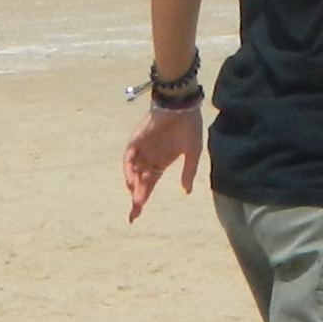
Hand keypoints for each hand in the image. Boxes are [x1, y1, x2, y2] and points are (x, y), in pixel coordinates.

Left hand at [122, 102, 202, 220]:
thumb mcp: (193, 152)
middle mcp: (149, 158)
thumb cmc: (190, 126)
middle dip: (136, 199)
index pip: (149, 185)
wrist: (182, 105)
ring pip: (132, 172)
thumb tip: (186, 192)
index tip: (137, 216)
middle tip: (133, 216)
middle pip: (139, 183)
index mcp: (161, 162)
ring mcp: (141, 149)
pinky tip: (131, 180)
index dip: (143, 199)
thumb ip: (188, 172)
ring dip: (133, 185)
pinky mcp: (136, 140)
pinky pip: (129, 157)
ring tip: (136, 199)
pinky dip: (128, 169)